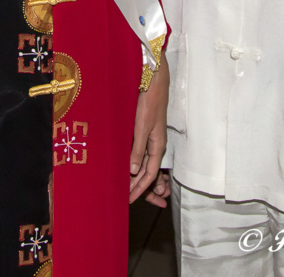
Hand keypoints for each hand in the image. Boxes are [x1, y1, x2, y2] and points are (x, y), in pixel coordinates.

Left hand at [129, 55, 168, 203]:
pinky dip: (134, 163)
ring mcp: (150, 137)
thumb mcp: (142, 127)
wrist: (153, 82)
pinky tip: (126, 166)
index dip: (139, 189)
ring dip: (136, 177)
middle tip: (126, 199)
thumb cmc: (149, 103)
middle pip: (148, 172)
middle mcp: (155, 144)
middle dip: (139, 187)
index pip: (149, 174)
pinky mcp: (145, 130)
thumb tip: (134, 172)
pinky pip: (140, 153)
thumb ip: (138, 150)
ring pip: (144, 163)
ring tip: (125, 187)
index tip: (129, 200)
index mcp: (157, 146)